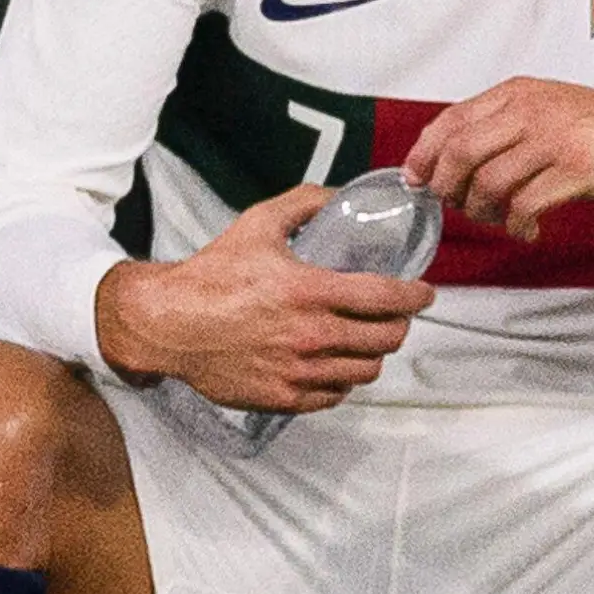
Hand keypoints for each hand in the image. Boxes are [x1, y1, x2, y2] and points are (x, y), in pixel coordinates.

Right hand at [92, 182, 433, 414]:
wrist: (169, 323)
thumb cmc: (212, 275)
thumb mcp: (259, 224)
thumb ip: (304, 203)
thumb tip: (338, 194)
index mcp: (311, 291)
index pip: (387, 298)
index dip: (415, 296)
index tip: (424, 294)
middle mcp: (311, 335)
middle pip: (386, 338)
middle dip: (399, 325)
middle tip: (396, 316)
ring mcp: (299, 371)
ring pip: (366, 370)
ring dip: (375, 354)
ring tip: (368, 340)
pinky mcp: (284, 398)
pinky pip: (336, 394)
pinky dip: (344, 379)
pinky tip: (337, 364)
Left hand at [404, 79, 593, 240]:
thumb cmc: (592, 127)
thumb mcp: (539, 109)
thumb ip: (495, 125)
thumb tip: (443, 159)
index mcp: (515, 94)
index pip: (451, 119)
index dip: (424, 153)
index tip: (416, 178)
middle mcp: (529, 112)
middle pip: (462, 152)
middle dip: (448, 187)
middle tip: (456, 204)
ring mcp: (553, 140)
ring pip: (489, 183)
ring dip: (483, 211)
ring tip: (497, 218)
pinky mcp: (576, 170)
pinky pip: (526, 205)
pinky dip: (517, 226)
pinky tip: (526, 229)